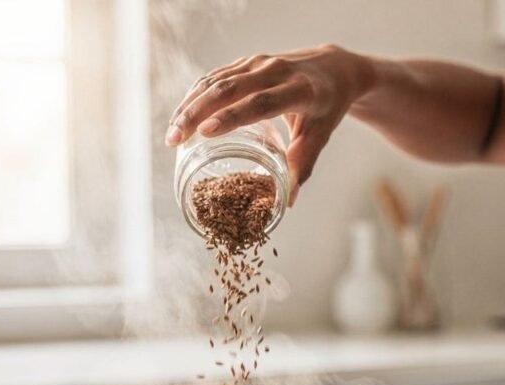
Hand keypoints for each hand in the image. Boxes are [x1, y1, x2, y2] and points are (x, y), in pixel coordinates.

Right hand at [166, 44, 372, 204]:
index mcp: (299, 90)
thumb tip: (286, 202)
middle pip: (229, 88)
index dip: (232, 116)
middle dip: (197, 112)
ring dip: (189, 105)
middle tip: (174, 139)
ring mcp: (258, 63)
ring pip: (215, 80)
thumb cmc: (327, 107)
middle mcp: (275, 71)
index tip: (204, 133)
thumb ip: (304, 164)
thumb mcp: (321, 134)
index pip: (261, 102)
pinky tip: (181, 116)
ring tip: (172, 134)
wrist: (332, 69)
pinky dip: (194, 96)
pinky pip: (214, 77)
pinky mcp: (245, 62)